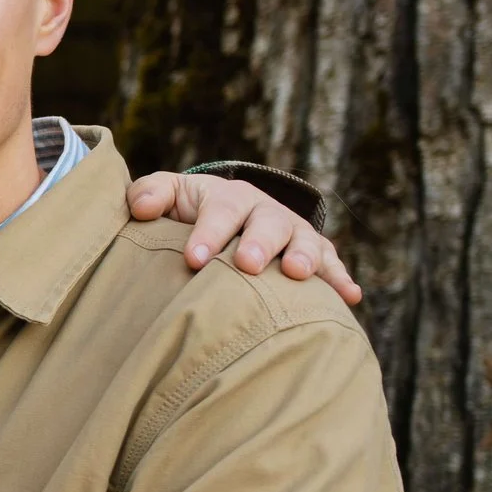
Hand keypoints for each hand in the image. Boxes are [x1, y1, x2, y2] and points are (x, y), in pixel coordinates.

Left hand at [125, 172, 361, 304]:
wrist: (224, 215)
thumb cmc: (187, 213)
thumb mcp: (167, 197)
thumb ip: (149, 194)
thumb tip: (141, 208)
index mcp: (228, 198)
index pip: (220, 210)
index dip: (208, 233)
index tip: (193, 259)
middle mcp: (265, 212)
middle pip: (267, 223)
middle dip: (258, 243)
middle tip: (246, 264)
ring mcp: (292, 233)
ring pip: (304, 241)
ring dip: (303, 256)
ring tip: (296, 274)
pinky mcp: (313, 254)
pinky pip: (331, 265)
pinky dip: (340, 279)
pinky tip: (350, 297)